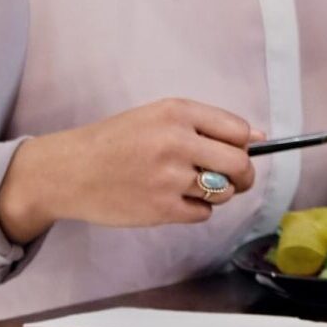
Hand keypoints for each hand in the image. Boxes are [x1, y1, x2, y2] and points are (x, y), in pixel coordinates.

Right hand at [0, 98, 256, 243]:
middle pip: (239, 163)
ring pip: (223, 191)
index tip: (238, 151)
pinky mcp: (160, 209)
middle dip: (243, 175)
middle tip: (233, 179)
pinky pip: (202, 213)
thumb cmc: (116, 142)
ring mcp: (168, 178)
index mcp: (177, 113)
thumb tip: (259, 136)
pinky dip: (195, 210)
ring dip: (217, 192)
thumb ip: (207, 124)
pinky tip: (173, 200)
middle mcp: (176, 142)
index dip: (244, 144)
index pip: (239, 130)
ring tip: (191, 186)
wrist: (67, 171)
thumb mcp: (157, 117)